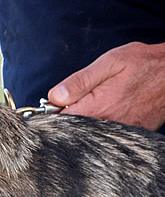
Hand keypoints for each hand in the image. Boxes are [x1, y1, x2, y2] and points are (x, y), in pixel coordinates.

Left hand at [47, 42, 164, 131]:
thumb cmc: (143, 64)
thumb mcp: (107, 64)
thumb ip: (79, 82)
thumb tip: (55, 97)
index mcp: (99, 107)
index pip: (63, 120)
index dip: (54, 111)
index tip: (53, 103)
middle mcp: (110, 124)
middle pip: (76, 128)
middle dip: (69, 115)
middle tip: (73, 99)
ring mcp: (123, 131)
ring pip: (91, 131)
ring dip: (86, 118)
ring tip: (96, 100)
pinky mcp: (133, 133)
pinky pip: (108, 133)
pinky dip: (101, 123)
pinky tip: (107, 108)